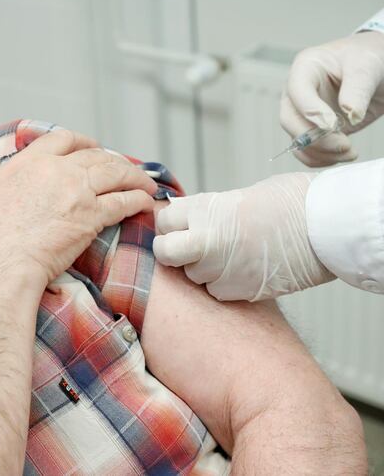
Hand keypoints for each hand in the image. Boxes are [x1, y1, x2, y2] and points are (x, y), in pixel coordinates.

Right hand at [0, 129, 157, 287]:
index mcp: (30, 162)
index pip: (62, 139)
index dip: (81, 141)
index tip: (90, 147)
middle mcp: (58, 171)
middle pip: (96, 155)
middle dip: (113, 160)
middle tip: (123, 169)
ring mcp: (78, 193)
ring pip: (116, 174)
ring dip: (134, 177)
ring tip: (145, 183)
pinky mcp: (92, 218)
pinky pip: (124, 202)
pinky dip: (138, 200)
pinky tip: (146, 202)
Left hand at [152, 173, 334, 300]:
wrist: (326, 226)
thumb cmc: (290, 203)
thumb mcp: (237, 197)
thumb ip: (207, 212)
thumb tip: (186, 220)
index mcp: (203, 210)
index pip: (163, 221)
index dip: (171, 225)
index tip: (179, 226)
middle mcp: (204, 241)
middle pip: (166, 253)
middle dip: (171, 252)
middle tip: (187, 248)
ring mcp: (219, 269)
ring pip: (192, 276)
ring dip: (202, 269)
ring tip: (230, 255)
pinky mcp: (237, 291)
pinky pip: (216, 291)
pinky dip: (224, 285)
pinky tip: (244, 270)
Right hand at [281, 31, 383, 166]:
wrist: (379, 67)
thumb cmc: (368, 57)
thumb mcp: (367, 65)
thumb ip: (357, 87)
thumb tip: (349, 113)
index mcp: (305, 68)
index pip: (297, 92)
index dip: (311, 111)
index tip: (334, 124)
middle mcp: (298, 92)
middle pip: (290, 120)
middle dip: (314, 138)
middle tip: (343, 144)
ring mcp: (304, 113)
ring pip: (297, 140)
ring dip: (320, 152)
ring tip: (349, 152)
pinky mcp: (314, 129)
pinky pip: (308, 150)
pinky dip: (322, 158)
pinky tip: (343, 156)